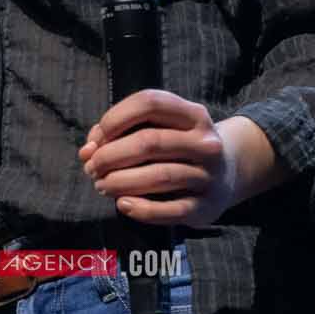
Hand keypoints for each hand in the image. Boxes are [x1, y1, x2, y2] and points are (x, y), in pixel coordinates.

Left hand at [79, 89, 280, 227]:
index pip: (150, 103)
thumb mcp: (158, 129)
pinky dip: (142, 209)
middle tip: (92, 168)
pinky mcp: (207, 206)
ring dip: (121, 182)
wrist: (227, 174)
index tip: (96, 138)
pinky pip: (172, 210)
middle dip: (111, 156)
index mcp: (193, 114)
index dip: (115, 118)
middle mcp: (206, 142)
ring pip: (159, 176)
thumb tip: (87, 151)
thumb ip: (120, 133)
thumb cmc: (177, 148)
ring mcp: (209, 175)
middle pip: (150, 142)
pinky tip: (123, 204)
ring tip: (101, 185)